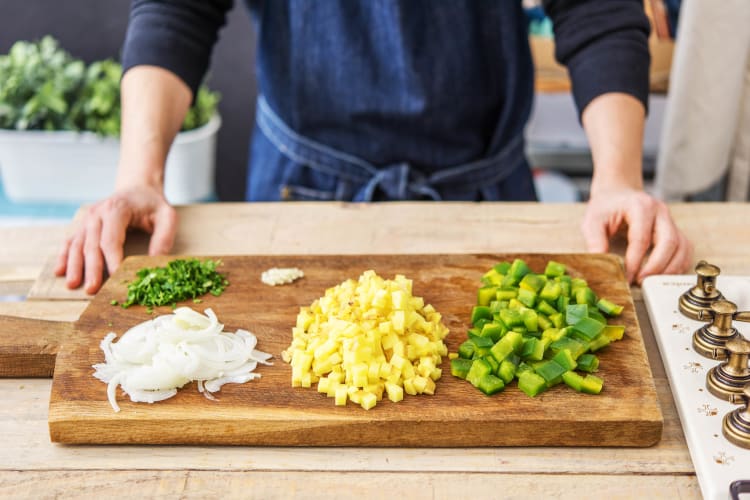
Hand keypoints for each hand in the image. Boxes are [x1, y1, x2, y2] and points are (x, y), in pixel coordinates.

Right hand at [54, 185, 176, 293]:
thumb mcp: (167, 216)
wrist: (137, 188)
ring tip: (72, 285)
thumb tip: (155, 263)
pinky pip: (71, 241)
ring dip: (74, 266)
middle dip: (91, 269)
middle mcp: (97, 214)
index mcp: (116, 210)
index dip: (112, 260)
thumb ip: (163, 238)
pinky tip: (59, 271)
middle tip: (92, 289)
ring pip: (77, 244)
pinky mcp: (83, 225)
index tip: (116, 278)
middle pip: (91, 245)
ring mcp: (87, 219)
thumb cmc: (152, 204)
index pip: (111, 239)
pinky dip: (64, 256)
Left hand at [581, 187, 691, 283]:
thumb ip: (595, 241)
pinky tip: (662, 277)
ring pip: (681, 247)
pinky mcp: (675, 231)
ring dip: (669, 269)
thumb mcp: (592, 221)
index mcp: (641, 206)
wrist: (617, 195)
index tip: (626, 278)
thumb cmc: (605, 208)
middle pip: (669, 242)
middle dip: (655, 267)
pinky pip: (684, 250)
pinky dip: (677, 266)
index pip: (641, 238)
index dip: (635, 261)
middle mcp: (661, 212)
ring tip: (651, 283)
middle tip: (640, 282)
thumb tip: (600, 265)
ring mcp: (671, 221)